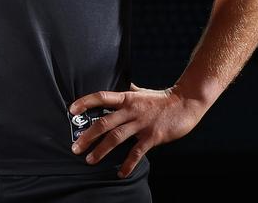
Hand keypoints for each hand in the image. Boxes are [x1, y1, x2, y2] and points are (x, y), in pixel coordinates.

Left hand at [69, 83, 205, 177]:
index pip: (101, 97)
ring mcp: (141, 124)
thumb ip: (128, 91)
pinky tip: (120, 173)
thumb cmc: (161, 99)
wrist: (186, 103)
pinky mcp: (152, 136)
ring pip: (116, 138)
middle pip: (104, 122)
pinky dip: (128, 164)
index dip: (85, 102)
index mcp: (126, 98)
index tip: (71, 110)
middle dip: (87, 136)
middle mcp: (131, 110)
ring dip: (101, 150)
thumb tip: (118, 84)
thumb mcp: (141, 91)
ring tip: (89, 160)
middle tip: (75, 147)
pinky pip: (136, 152)